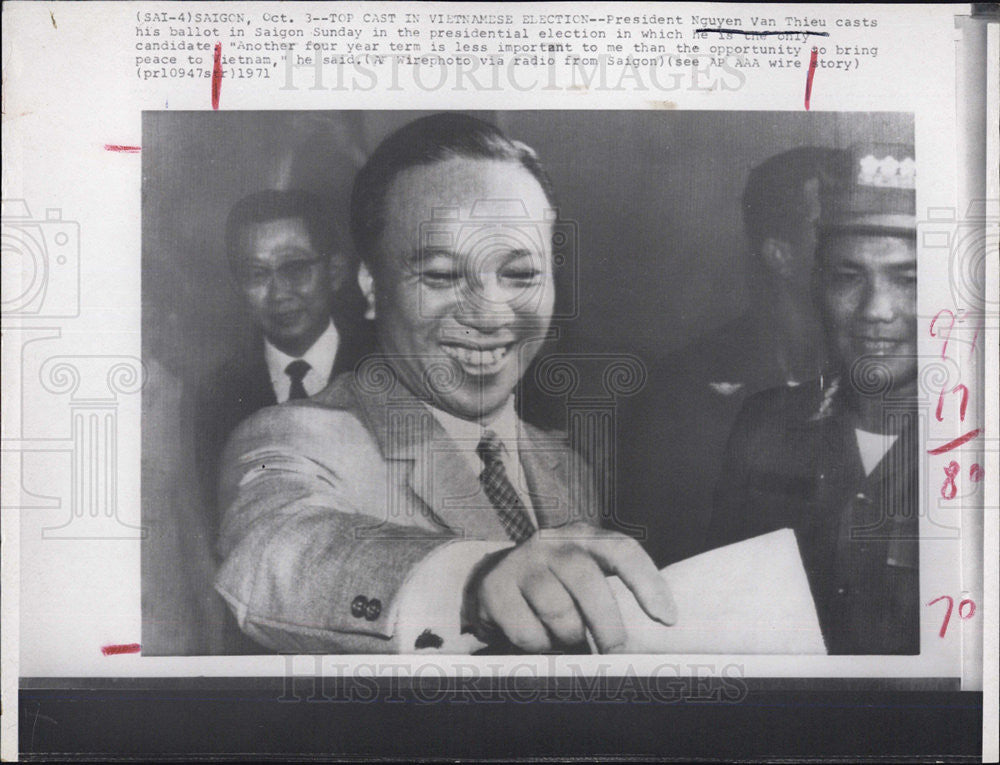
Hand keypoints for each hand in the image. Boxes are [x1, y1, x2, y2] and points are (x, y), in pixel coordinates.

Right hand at [462, 523, 676, 653]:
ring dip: (568, 637)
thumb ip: (614, 592)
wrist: (496, 579)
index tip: (666, 618)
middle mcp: (552, 542)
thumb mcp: (587, 576)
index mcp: (584, 536)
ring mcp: (521, 562)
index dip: (647, 582)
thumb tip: (651, 634)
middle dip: (607, 624)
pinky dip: (540, 645)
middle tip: (615, 652)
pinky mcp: (495, 588)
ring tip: (567, 636)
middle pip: (587, 581)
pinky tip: (538, 635)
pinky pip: (527, 631)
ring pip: (557, 612)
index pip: (622, 550)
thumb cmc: (557, 586)